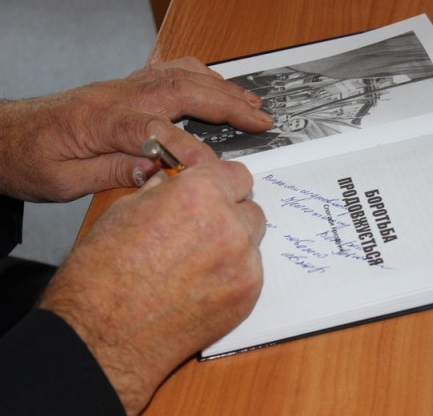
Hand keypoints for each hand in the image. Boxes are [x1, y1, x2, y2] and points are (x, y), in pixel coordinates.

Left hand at [0, 56, 272, 201]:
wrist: (4, 136)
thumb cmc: (28, 159)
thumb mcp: (62, 181)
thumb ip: (112, 173)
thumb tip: (157, 173)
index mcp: (100, 121)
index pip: (153, 130)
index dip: (186, 148)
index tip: (213, 169)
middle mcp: (117, 95)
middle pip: (181, 91)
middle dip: (227, 105)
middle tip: (262, 120)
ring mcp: (124, 86)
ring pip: (181, 76)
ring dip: (221, 88)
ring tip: (252, 102)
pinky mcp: (126, 88)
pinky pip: (170, 71)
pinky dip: (200, 75)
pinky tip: (216, 85)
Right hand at [39, 158, 265, 414]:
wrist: (103, 336)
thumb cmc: (103, 277)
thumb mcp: (124, 210)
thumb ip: (165, 190)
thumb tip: (177, 181)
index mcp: (200, 194)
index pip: (236, 174)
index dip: (221, 182)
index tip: (215, 189)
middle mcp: (229, 226)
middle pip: (250, 208)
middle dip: (229, 213)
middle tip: (201, 228)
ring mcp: (244, 264)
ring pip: (252, 241)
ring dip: (233, 244)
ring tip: (196, 261)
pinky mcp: (247, 296)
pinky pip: (250, 273)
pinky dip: (232, 274)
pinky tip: (199, 286)